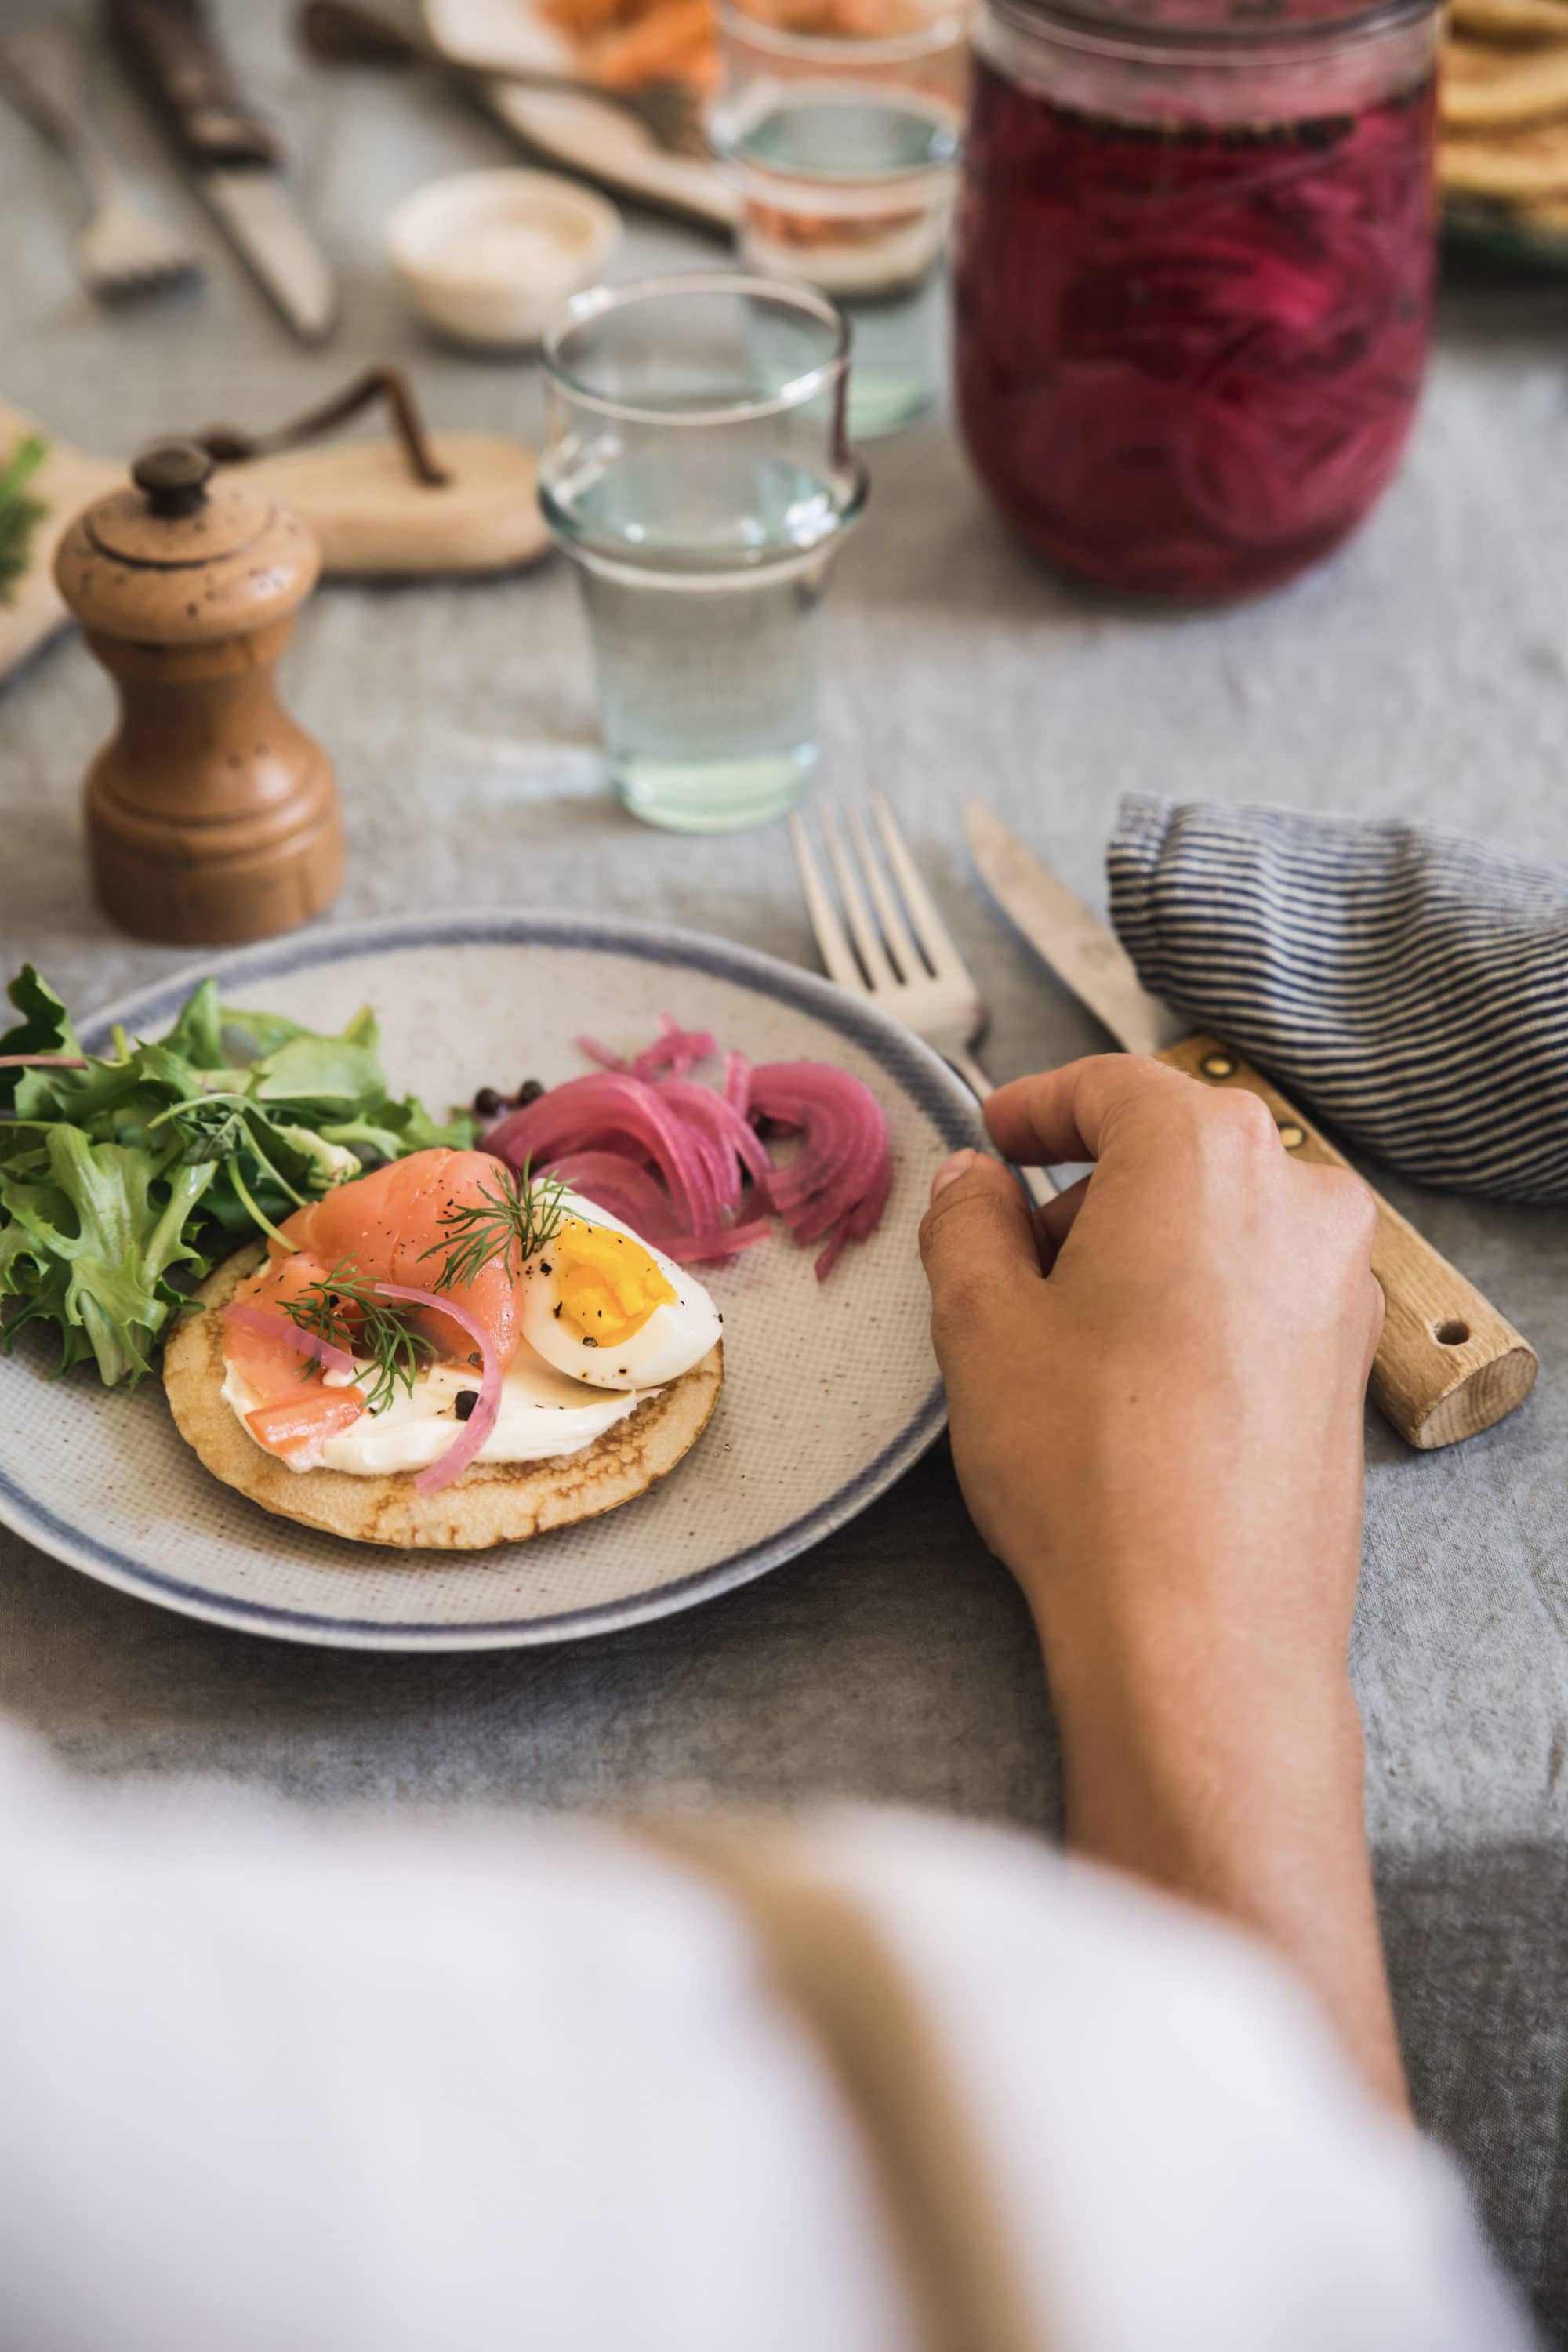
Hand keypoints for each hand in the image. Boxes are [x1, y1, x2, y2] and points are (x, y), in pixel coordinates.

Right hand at [919, 1056, 1403, 2105]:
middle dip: (1086, 1192)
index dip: (1039, 1105)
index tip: (995, 1133)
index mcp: (1206, 1154)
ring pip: (1219, 1226)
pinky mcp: (1347, 1367)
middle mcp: (1298, 1199)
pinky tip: (1128, 1382)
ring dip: (1138, 1252)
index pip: (1114, 1087)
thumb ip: (968, 1222)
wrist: (1200, 1628)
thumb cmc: (1089, 1463)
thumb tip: (973, 1183)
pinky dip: (1190, 1305)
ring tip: (1058, 1333)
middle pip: (1174, 1156)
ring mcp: (1338, 1286)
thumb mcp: (982, 1322)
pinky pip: (1256, 1293)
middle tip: (1005, 1254)